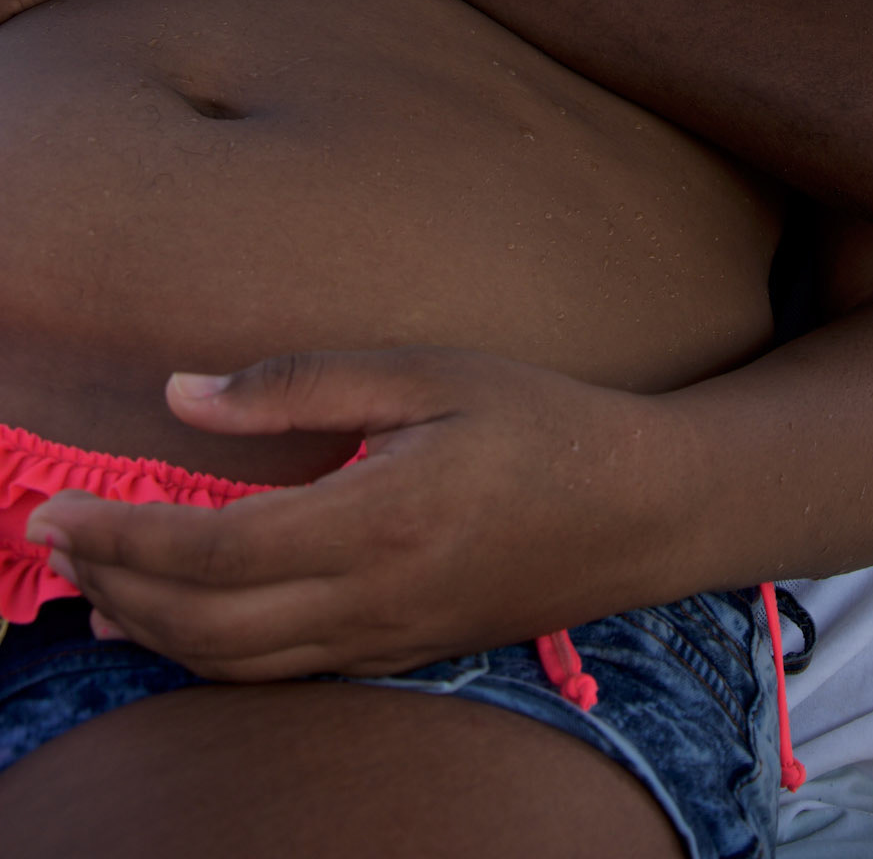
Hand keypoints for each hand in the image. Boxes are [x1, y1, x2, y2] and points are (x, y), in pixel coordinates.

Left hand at [24, 348, 677, 681]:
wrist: (641, 510)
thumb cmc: (540, 422)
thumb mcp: (427, 372)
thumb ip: (299, 385)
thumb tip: (181, 395)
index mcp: (377, 521)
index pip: (212, 552)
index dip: (119, 539)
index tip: (55, 513)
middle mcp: (372, 602)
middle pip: (203, 628)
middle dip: (114, 589)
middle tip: (56, 544)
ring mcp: (385, 643)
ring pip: (233, 666)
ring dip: (150, 630)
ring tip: (95, 585)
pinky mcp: (398, 657)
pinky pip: (279, 673)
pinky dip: (207, 652)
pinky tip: (183, 616)